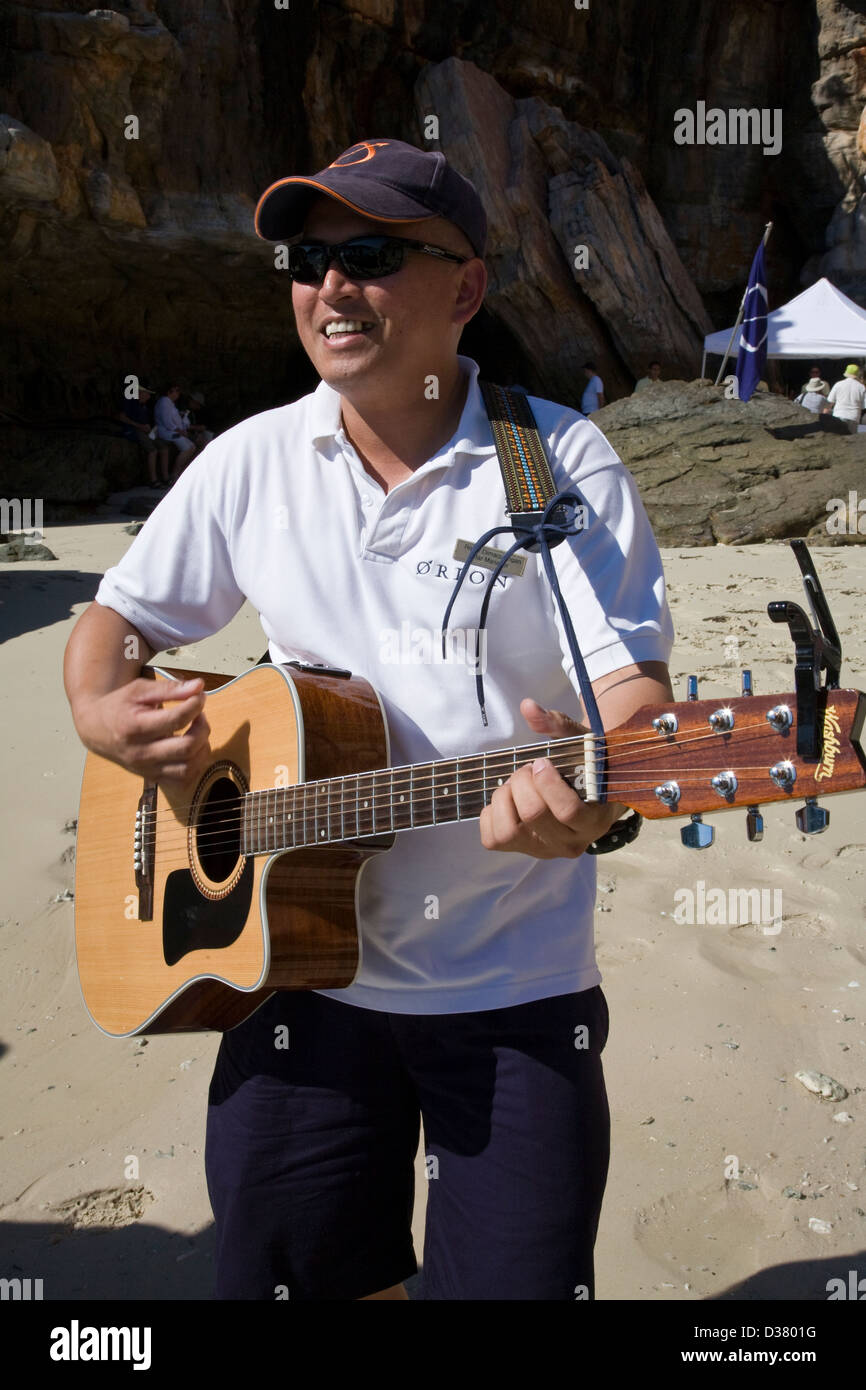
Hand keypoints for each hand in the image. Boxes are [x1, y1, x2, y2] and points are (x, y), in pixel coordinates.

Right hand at [79, 677, 210, 785]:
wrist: (96, 729)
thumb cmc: (118, 707)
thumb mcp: (139, 690)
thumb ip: (169, 688)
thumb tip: (198, 686)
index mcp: (135, 727)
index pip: (176, 720)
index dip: (195, 705)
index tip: (199, 696)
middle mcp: (140, 753)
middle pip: (187, 747)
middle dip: (202, 728)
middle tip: (199, 715)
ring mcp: (147, 769)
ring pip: (189, 768)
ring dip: (202, 748)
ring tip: (196, 731)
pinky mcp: (152, 777)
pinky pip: (183, 780)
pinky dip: (195, 765)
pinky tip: (192, 749)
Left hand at [479, 698, 625, 859]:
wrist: (580, 793)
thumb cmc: (583, 767)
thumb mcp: (578, 744)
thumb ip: (557, 724)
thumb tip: (528, 707)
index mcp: (593, 821)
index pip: (568, 811)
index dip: (548, 782)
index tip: (542, 762)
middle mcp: (570, 843)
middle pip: (534, 815)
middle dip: (523, 782)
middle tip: (527, 768)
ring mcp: (544, 850)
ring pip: (509, 831)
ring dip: (505, 799)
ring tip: (515, 784)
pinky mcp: (520, 850)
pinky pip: (492, 839)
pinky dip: (491, 814)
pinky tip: (507, 799)